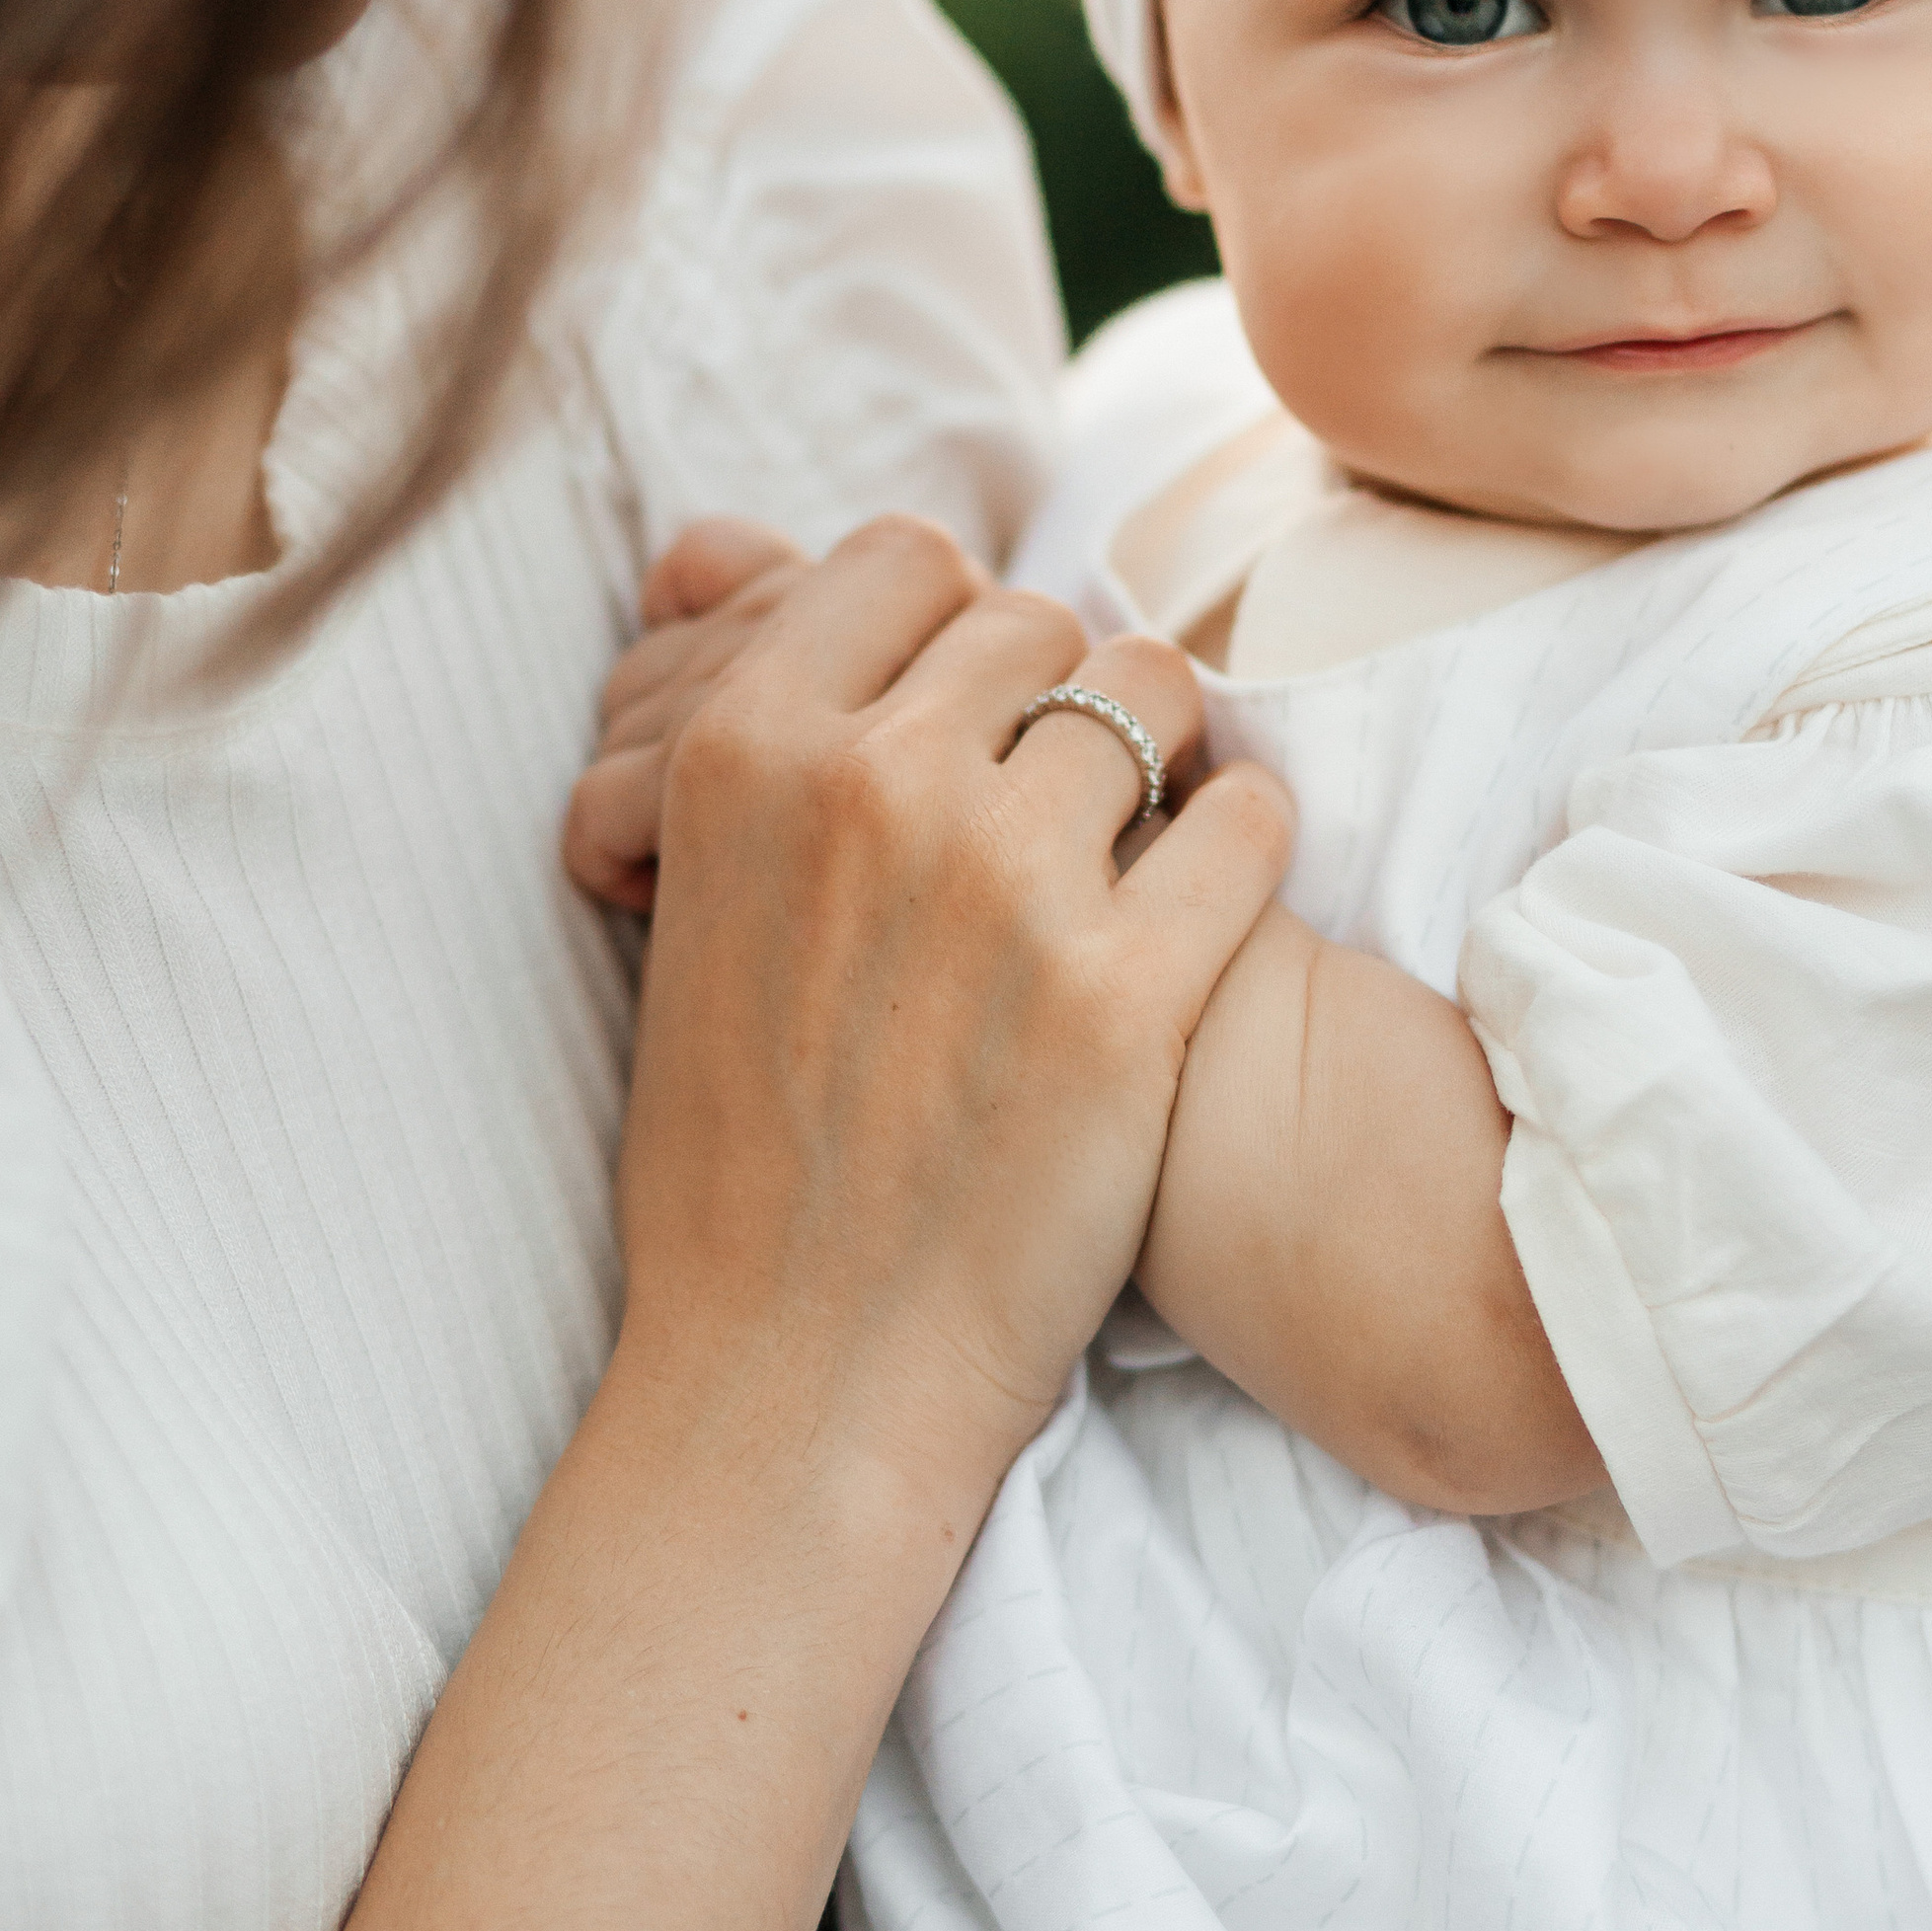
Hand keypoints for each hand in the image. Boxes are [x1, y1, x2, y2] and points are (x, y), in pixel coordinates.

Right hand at [614, 514, 1291, 1528]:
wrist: (799, 1371)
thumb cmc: (735, 1159)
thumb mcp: (683, 910)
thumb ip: (749, 748)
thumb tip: (738, 563)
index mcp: (744, 752)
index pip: (903, 560)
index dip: (953, 623)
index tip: (970, 705)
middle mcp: (875, 784)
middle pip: (1039, 621)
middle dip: (1058, 698)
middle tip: (1059, 798)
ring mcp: (1010, 881)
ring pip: (1156, 695)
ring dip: (1162, 759)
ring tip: (1138, 846)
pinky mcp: (1130, 990)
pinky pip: (1248, 823)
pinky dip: (1244, 849)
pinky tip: (1208, 908)